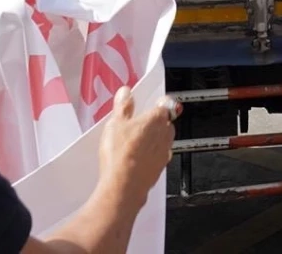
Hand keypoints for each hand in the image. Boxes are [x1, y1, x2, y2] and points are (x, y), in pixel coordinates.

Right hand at [99, 86, 175, 203]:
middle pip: (164, 123)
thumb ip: (123, 106)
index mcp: (157, 118)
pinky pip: (156, 157)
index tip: (151, 103)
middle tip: (135, 124)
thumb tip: (126, 93)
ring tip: (132, 143)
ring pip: (161, 141)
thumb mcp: (115, 123)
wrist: (123, 186)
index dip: (158, 102)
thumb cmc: (121, 154)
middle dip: (152, 123)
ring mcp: (164, 153)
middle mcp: (166, 135)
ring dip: (151, 140)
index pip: (165, 104)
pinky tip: (133, 160)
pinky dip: (148, 156)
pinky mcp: (159, 169)